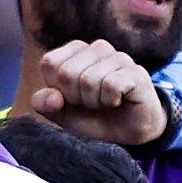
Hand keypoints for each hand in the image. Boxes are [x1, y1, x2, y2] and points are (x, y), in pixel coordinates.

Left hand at [23, 42, 170, 147]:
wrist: (128, 134)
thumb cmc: (94, 118)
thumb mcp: (61, 114)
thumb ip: (45, 103)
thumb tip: (50, 97)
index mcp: (76, 51)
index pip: (49, 63)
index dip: (56, 89)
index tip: (71, 98)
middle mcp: (98, 48)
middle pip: (66, 73)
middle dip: (75, 98)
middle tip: (91, 103)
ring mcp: (119, 57)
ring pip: (88, 80)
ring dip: (93, 102)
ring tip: (105, 103)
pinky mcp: (136, 72)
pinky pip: (111, 86)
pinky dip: (110, 102)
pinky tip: (118, 102)